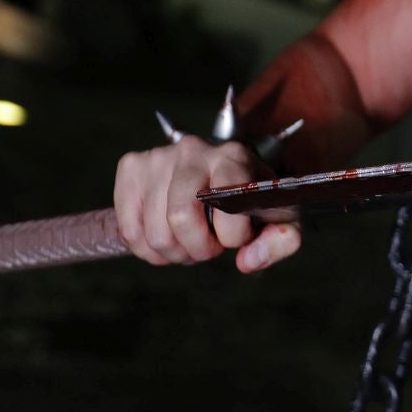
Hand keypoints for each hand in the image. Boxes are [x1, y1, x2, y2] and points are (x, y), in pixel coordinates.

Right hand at [113, 135, 301, 272]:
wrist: (224, 169)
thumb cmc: (250, 196)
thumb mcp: (280, 215)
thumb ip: (281, 240)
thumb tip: (248, 261)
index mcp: (234, 157)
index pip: (225, 204)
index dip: (232, 236)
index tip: (237, 237)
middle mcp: (193, 150)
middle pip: (180, 218)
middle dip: (198, 249)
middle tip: (210, 246)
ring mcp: (158, 156)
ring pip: (155, 231)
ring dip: (175, 253)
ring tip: (191, 240)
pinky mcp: (132, 168)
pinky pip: (130, 229)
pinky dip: (149, 249)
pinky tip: (168, 238)